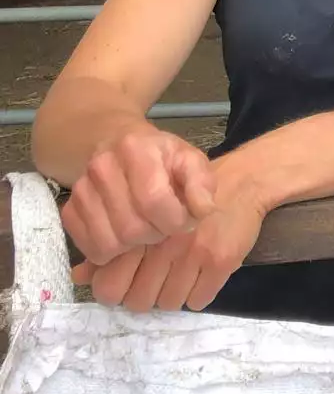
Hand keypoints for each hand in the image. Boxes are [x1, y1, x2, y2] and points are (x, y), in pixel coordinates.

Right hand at [62, 125, 216, 266]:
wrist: (115, 142)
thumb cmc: (159, 155)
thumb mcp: (189, 159)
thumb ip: (202, 183)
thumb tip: (204, 211)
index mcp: (136, 149)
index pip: (154, 201)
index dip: (176, 220)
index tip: (185, 219)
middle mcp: (102, 167)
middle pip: (132, 227)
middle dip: (157, 233)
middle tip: (164, 224)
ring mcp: (81, 190)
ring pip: (110, 243)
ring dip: (134, 246)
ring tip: (146, 227)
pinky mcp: (69, 211)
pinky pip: (91, 249)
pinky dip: (113, 251)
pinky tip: (125, 233)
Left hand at [73, 157, 264, 312]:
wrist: (243, 181)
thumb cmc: (187, 193)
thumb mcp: (144, 208)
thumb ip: (110, 240)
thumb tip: (79, 275)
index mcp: (141, 231)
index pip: (109, 285)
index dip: (115, 290)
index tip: (129, 279)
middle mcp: (164, 244)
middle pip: (138, 301)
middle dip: (144, 295)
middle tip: (154, 280)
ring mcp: (194, 253)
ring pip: (169, 304)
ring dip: (172, 295)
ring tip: (178, 277)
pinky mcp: (221, 261)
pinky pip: (199, 300)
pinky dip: (197, 294)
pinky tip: (199, 276)